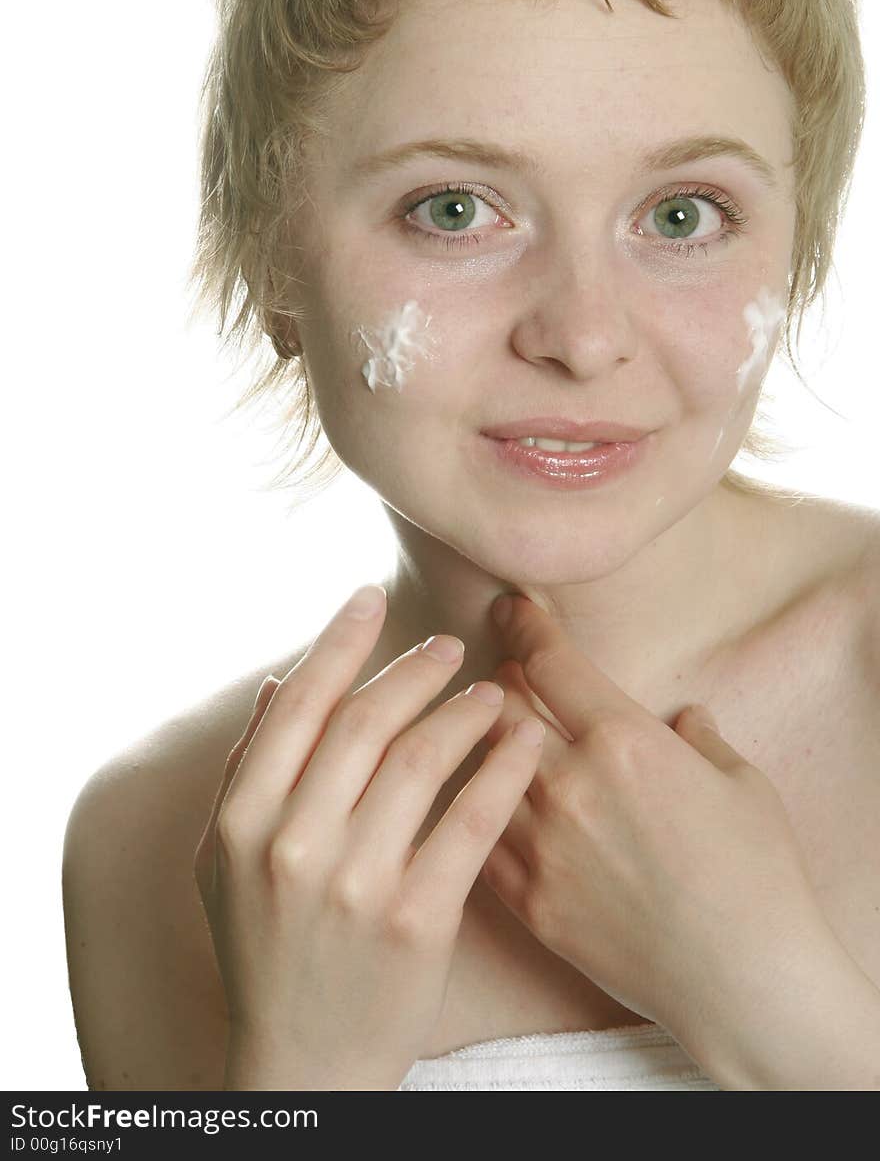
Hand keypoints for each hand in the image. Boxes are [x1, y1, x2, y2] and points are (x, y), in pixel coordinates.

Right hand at [193, 585, 544, 1090]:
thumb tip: (280, 683)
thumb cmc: (264, 949)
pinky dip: (502, 770)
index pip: (299, 703)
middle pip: (366, 721)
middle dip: (413, 668)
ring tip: (492, 691)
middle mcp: (294, 843)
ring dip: (463, 710)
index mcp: (242, 820)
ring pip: (422, 759)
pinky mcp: (420, 919)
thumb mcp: (223, 861)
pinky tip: (523, 741)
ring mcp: (357, 883)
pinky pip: (471, 822)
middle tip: (449, 645)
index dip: (338, 641)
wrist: (304, 1061)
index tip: (370, 599)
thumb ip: (246, 769)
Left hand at [479, 593, 833, 1045]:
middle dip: (494, 680)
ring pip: (476, 767)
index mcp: (624, 741)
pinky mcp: (529, 900)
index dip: (524, 624)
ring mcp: (543, 845)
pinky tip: (472, 797)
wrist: (744, 981)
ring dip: (475, 742)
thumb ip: (699, 737)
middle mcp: (571, 784)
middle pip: (499, 706)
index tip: (509, 607)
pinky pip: (477, 835)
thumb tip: (680, 717)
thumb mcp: (741, 783)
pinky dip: (472, 806)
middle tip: (492, 672)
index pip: (551, 660)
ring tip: (476, 731)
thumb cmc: (757, 875)